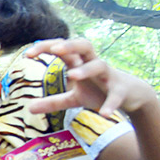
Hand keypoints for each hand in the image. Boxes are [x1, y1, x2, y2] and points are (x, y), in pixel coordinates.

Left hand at [25, 39, 157, 116]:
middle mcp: (93, 65)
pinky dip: (110, 104)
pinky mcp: (120, 90)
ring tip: (72, 76)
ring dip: (86, 69)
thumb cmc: (98, 91)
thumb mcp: (74, 98)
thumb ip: (53, 102)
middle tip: (55, 49)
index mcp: (80, 63)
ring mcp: (108, 76)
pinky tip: (104, 114)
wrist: (131, 95)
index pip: (63, 48)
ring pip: (99, 65)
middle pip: (84, 46)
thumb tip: (29, 108)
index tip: (28, 53)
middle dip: (70, 45)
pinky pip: (116, 95)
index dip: (47, 47)